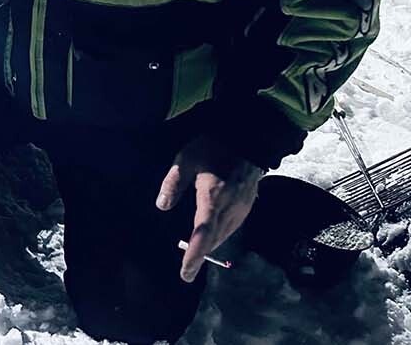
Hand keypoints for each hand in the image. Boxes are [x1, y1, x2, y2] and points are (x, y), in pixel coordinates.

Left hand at [156, 134, 263, 281]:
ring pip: (225, 235)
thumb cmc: (214, 146)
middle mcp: (230, 207)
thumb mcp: (186, 159)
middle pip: (214, 239)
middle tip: (187, 269)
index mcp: (213, 197)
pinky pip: (234, 227)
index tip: (186, 273)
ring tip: (197, 256)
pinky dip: (221, 236)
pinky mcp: (248, 204)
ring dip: (211, 246)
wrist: (249, 138)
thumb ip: (173, 183)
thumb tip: (162, 206)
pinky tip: (214, 236)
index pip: (202, 233)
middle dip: (201, 255)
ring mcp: (242, 207)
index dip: (194, 256)